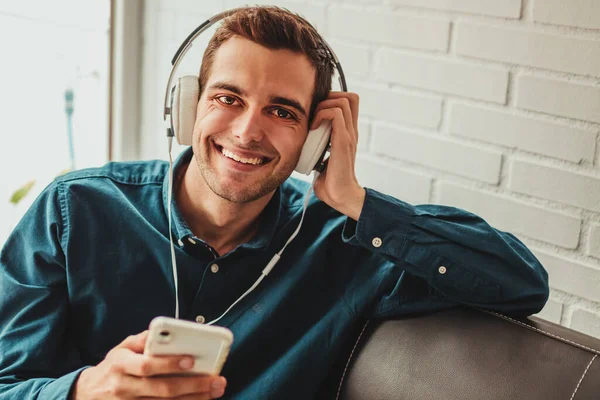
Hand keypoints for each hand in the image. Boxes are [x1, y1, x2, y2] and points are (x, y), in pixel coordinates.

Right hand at [70, 330, 226, 399]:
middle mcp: (124, 387)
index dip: (169, 364)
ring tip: (214, 391)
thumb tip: (165, 331)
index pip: (147, 365)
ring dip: (193, 399)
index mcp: (120, 365)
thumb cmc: (112, 367)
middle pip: (161, 389)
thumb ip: (143, 340)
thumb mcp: (121, 349)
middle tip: (216, 380)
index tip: (192, 359)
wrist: (87, 395)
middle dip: (192, 385)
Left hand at [310, 91, 365, 220]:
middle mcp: (350, 131)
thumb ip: (317, 147)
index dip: (332, 100)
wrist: (339, 196)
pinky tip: (313, 128)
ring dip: (323, 106)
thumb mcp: (321, 158)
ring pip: (343, 101)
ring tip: (314, 122)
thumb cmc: (329, 182)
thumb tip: (300, 144)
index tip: (316, 112)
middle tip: (314, 114)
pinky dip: (322, 115)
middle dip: (328, 98)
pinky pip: (336, 113)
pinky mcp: (343, 140)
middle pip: (349, 97)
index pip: (348, 103)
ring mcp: (348, 135)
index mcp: (346, 134)